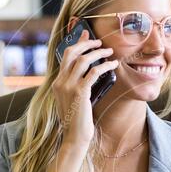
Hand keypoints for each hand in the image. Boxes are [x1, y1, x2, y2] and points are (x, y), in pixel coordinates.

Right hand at [51, 29, 118, 147]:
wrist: (75, 137)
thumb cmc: (78, 121)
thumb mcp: (73, 101)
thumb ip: (75, 86)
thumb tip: (89, 73)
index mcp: (57, 83)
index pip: (66, 56)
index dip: (77, 43)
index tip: (86, 34)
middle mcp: (60, 82)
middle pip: (72, 53)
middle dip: (86, 43)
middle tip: (100, 41)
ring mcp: (68, 87)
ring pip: (83, 60)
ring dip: (98, 53)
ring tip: (110, 52)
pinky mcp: (79, 92)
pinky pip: (93, 72)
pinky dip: (104, 66)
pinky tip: (113, 65)